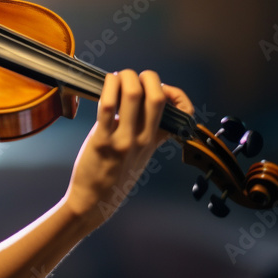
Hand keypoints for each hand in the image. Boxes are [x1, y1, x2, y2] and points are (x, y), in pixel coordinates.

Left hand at [64, 69, 192, 227]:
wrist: (94, 201)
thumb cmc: (113, 173)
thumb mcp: (139, 153)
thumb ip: (145, 131)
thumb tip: (140, 100)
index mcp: (154, 141)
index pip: (183, 114)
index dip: (177, 95)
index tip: (162, 89)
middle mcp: (143, 140)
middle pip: (157, 97)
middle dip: (148, 77)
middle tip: (134, 77)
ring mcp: (124, 140)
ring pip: (133, 96)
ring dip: (125, 78)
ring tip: (117, 77)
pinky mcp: (102, 141)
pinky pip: (108, 106)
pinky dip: (107, 88)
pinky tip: (104, 85)